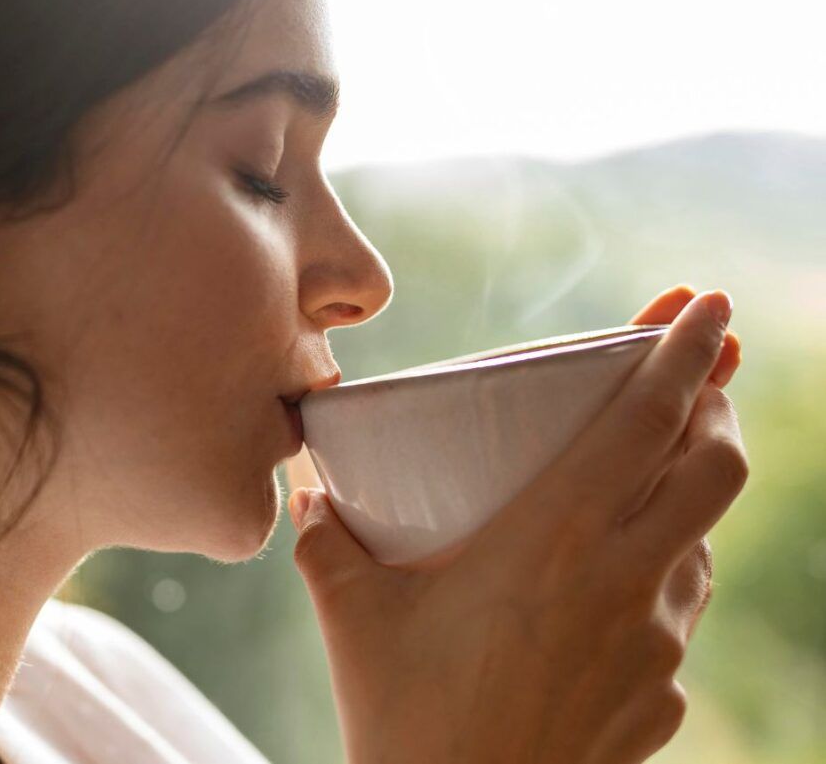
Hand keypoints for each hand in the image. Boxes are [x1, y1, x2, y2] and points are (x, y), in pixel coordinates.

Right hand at [289, 289, 748, 763]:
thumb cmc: (405, 718)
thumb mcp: (354, 615)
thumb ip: (327, 540)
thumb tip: (307, 492)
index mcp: (554, 541)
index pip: (647, 421)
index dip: (686, 351)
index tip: (707, 303)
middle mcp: (624, 584)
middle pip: (714, 468)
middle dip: (714, 408)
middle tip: (691, 384)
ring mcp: (655, 645)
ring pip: (704, 540)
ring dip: (688, 493)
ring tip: (644, 480)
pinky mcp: (660, 696)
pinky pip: (681, 613)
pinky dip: (667, 572)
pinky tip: (614, 585)